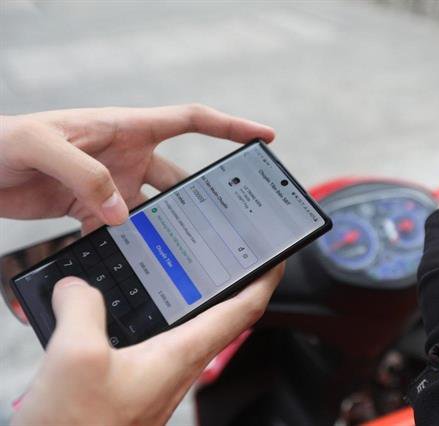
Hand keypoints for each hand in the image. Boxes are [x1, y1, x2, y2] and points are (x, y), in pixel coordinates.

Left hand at [0, 105, 274, 232]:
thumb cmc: (3, 140)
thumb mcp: (42, 146)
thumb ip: (86, 176)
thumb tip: (123, 215)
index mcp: (125, 127)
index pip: (191, 120)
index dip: (231, 128)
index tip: (264, 137)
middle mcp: (128, 155)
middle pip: (181, 177)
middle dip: (205, 196)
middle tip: (228, 220)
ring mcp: (114, 184)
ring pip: (156, 210)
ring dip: (166, 229)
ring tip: (184, 252)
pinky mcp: (95, 209)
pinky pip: (124, 230)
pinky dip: (130, 246)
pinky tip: (136, 262)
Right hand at [11, 264, 283, 425]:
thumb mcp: (76, 358)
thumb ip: (82, 308)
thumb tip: (77, 285)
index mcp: (181, 353)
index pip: (243, 310)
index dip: (265, 280)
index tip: (277, 258)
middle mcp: (177, 364)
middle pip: (217, 314)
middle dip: (225, 280)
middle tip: (228, 254)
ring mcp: (156, 376)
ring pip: (180, 325)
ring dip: (181, 296)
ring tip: (174, 270)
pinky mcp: (132, 385)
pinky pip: (146, 340)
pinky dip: (140, 316)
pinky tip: (113, 310)